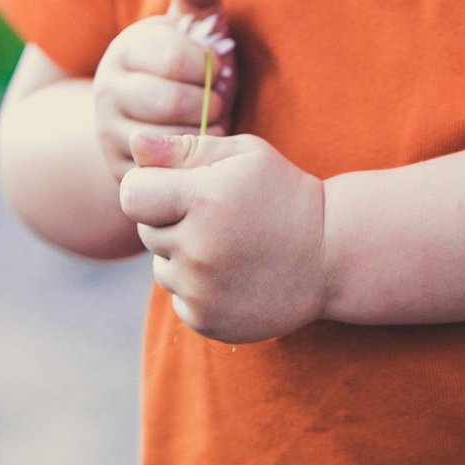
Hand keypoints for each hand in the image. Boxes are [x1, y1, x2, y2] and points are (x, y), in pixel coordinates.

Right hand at [93, 0, 237, 179]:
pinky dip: (192, 161)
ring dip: (203, 133)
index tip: (217, 68)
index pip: (176, 56)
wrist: (145, 120)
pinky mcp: (121, 170)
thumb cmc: (184, 67)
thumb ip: (197, 0)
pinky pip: (167, 172)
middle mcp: (106, 90)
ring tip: (211, 122)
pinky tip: (200, 148)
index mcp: (126, 49)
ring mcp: (109, 132)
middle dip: (210, 103)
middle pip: (173, 101)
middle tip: (220, 102)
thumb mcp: (189, 31)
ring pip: (171, 138)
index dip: (209, 65)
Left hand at [118, 132, 328, 342]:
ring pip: (162, 268)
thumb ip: (185, 149)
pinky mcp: (207, 321)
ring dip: (183, 257)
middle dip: (169, 221)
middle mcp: (198, 249)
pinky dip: (198, 289)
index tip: (172, 188)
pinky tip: (233, 275)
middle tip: (215, 217)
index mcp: (203, 200)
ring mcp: (202, 291)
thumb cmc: (283, 193)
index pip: (131, 195)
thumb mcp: (244, 156)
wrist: (332, 255)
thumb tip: (133, 144)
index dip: (147, 188)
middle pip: (145, 232)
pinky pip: (179, 300)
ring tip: (228, 246)